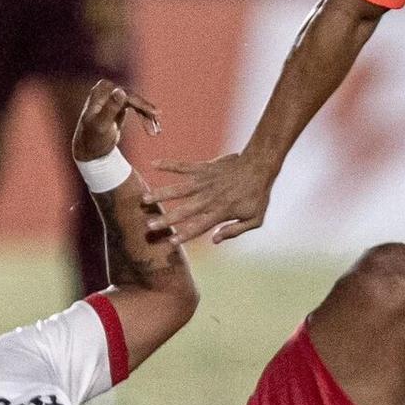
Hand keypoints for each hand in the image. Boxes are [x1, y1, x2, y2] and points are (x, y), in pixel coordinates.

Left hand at [72, 79, 161, 162]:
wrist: (89, 150)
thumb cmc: (93, 139)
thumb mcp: (102, 125)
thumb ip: (110, 108)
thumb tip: (121, 90)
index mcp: (101, 91)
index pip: (126, 94)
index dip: (141, 103)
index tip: (155, 113)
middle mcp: (108, 90)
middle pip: (134, 98)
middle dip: (146, 112)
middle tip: (158, 125)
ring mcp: (115, 96)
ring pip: (138, 103)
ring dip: (148, 117)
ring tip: (156, 132)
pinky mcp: (121, 104)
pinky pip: (138, 108)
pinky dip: (146, 118)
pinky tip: (154, 128)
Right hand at [144, 151, 275, 244]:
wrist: (260, 165)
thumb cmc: (258, 194)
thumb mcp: (255, 219)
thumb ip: (235, 231)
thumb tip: (214, 240)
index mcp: (220, 212)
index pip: (199, 226)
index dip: (184, 235)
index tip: (170, 242)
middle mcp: (209, 197)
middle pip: (184, 210)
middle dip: (166, 218)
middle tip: (149, 225)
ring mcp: (205, 182)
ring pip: (179, 189)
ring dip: (161, 194)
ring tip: (144, 198)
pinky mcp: (204, 168)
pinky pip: (184, 166)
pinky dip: (169, 164)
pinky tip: (154, 163)